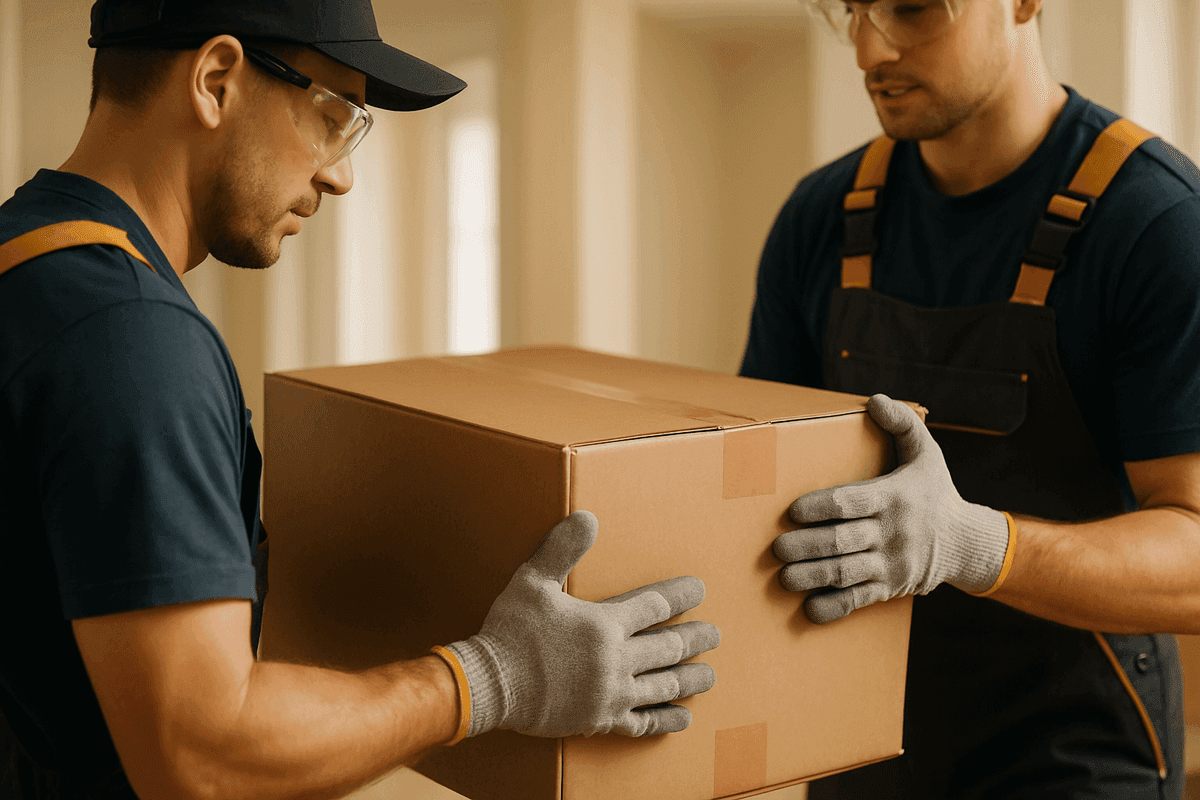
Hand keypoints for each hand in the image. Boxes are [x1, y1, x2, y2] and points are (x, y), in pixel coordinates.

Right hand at [446, 511, 719, 737]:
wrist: (489, 685)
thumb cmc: (510, 632)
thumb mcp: (532, 581)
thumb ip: (562, 549)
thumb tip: (587, 517)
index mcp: (604, 624)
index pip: (654, 606)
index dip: (680, 595)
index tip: (699, 590)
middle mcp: (615, 660)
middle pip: (668, 647)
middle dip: (696, 639)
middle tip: (715, 635)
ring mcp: (611, 693)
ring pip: (663, 685)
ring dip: (690, 678)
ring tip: (710, 674)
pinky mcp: (600, 720)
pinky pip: (642, 722)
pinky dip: (666, 719)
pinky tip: (683, 717)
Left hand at [774, 394, 1010, 623]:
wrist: (965, 542)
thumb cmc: (933, 491)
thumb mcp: (926, 452)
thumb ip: (901, 424)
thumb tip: (875, 400)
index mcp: (894, 496)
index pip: (852, 502)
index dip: (821, 507)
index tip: (793, 511)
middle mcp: (892, 532)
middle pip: (843, 541)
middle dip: (807, 546)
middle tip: (777, 549)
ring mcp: (891, 564)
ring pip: (846, 573)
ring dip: (812, 576)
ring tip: (784, 577)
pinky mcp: (889, 588)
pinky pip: (859, 601)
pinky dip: (834, 607)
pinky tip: (809, 609)